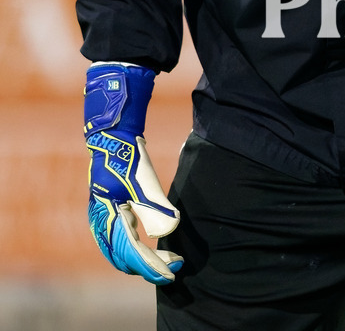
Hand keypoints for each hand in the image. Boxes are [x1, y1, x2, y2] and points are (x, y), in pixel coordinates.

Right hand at [84, 64, 182, 283]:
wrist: (112, 138)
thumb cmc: (127, 157)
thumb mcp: (144, 180)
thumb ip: (155, 207)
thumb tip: (170, 230)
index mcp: (108, 217)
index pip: (132, 252)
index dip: (153, 266)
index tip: (172, 271)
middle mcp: (102, 224)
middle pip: (126, 259)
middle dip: (150, 267)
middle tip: (176, 265)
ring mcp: (104, 220)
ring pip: (123, 254)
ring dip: (144, 261)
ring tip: (168, 260)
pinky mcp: (110, 215)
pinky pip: (122, 243)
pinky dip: (138, 252)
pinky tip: (154, 248)